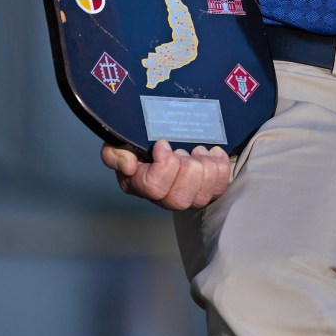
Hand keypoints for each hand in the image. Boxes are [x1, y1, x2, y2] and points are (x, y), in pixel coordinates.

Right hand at [101, 138, 232, 209]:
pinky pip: (219, 188)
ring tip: (199, 151)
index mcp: (139, 185)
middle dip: (187, 170)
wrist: (165, 136)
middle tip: (185, 151)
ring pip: (201, 197)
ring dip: (205, 169)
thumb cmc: (141, 141)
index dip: (164, 165)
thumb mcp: (121, 142)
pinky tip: (214, 153)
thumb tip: (129, 165)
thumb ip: (114, 154)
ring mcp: (187, 197)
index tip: (163, 143)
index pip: (154, 188)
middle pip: (179, 199)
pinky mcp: (207, 191)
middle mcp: (163, 197)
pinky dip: (221, 168)